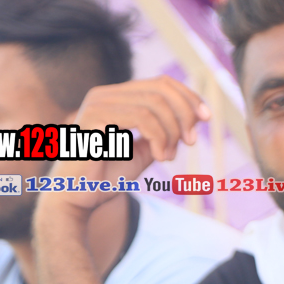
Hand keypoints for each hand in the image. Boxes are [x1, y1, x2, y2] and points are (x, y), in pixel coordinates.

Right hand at [38, 76, 207, 215]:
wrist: (77, 200)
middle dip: (184, 114)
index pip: (161, 83)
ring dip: (171, 131)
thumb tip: (193, 117)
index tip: (206, 117)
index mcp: (115, 97)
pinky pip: (143, 118)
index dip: (188, 96)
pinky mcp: (93, 118)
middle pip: (162, 89)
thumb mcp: (144, 151)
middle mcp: (104, 94)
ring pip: (155, 104)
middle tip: (191, 141)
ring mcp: (96, 104)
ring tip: (168, 156)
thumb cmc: (107, 177)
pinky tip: (159, 156)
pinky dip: (159, 137)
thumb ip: (164, 132)